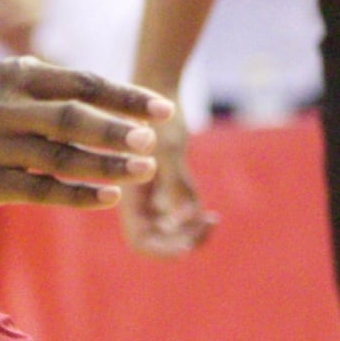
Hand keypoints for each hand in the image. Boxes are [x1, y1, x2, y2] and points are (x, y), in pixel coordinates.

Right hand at [0, 58, 167, 214]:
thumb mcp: (14, 92)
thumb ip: (61, 97)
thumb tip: (134, 112)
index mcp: (16, 75)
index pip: (81, 83)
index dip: (125, 96)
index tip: (164, 110)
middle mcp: (0, 106)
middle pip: (69, 118)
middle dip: (115, 130)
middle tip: (154, 141)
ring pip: (58, 157)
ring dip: (106, 165)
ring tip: (145, 170)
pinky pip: (39, 190)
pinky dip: (79, 195)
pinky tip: (111, 197)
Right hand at [118, 105, 215, 253]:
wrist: (154, 89)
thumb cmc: (156, 115)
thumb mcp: (168, 146)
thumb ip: (176, 180)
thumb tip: (188, 214)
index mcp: (128, 195)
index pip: (141, 242)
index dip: (163, 251)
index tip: (190, 244)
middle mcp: (136, 201)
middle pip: (157, 241)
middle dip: (183, 241)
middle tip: (207, 224)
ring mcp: (149, 196)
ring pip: (169, 232)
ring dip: (191, 233)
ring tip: (210, 218)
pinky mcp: (163, 187)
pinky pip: (178, 218)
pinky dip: (193, 221)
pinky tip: (209, 212)